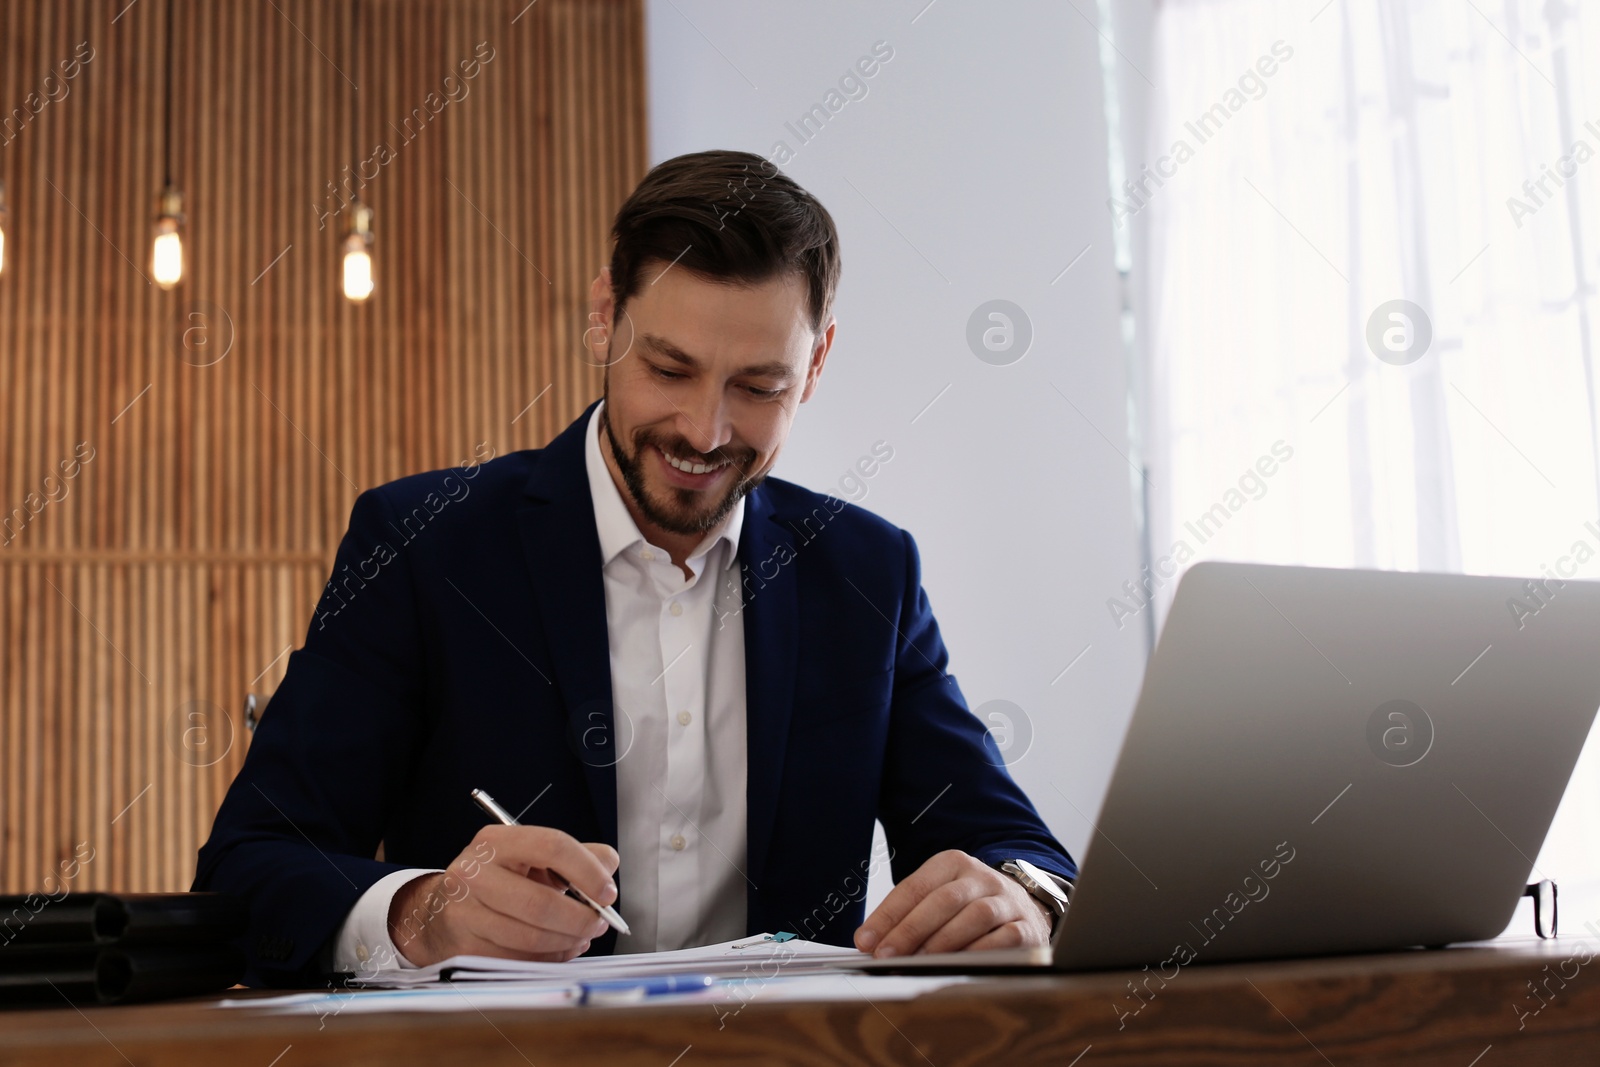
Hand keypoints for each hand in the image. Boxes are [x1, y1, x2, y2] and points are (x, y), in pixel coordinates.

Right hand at [387, 825, 619, 967]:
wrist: (443, 909)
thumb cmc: (499, 880)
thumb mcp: (533, 857)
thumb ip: (578, 855)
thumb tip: (608, 865)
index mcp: (496, 842)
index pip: (552, 846)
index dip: (587, 871)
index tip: (607, 893)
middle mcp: (474, 873)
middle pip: (540, 903)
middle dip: (580, 918)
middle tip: (599, 923)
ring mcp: (465, 913)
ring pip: (530, 937)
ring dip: (567, 941)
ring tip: (582, 936)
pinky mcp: (464, 947)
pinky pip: (518, 959)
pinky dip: (548, 958)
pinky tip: (558, 949)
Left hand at [853, 849, 1050, 957]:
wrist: (1024, 907)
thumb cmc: (968, 906)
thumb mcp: (938, 897)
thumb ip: (908, 915)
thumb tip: (870, 942)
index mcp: (952, 863)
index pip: (915, 887)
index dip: (888, 915)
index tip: (866, 940)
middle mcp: (981, 878)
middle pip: (943, 900)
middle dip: (910, 930)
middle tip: (886, 955)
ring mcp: (1006, 901)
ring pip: (975, 916)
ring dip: (943, 942)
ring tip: (918, 962)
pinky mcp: (1026, 927)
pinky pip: (1003, 938)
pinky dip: (979, 952)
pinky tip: (958, 964)